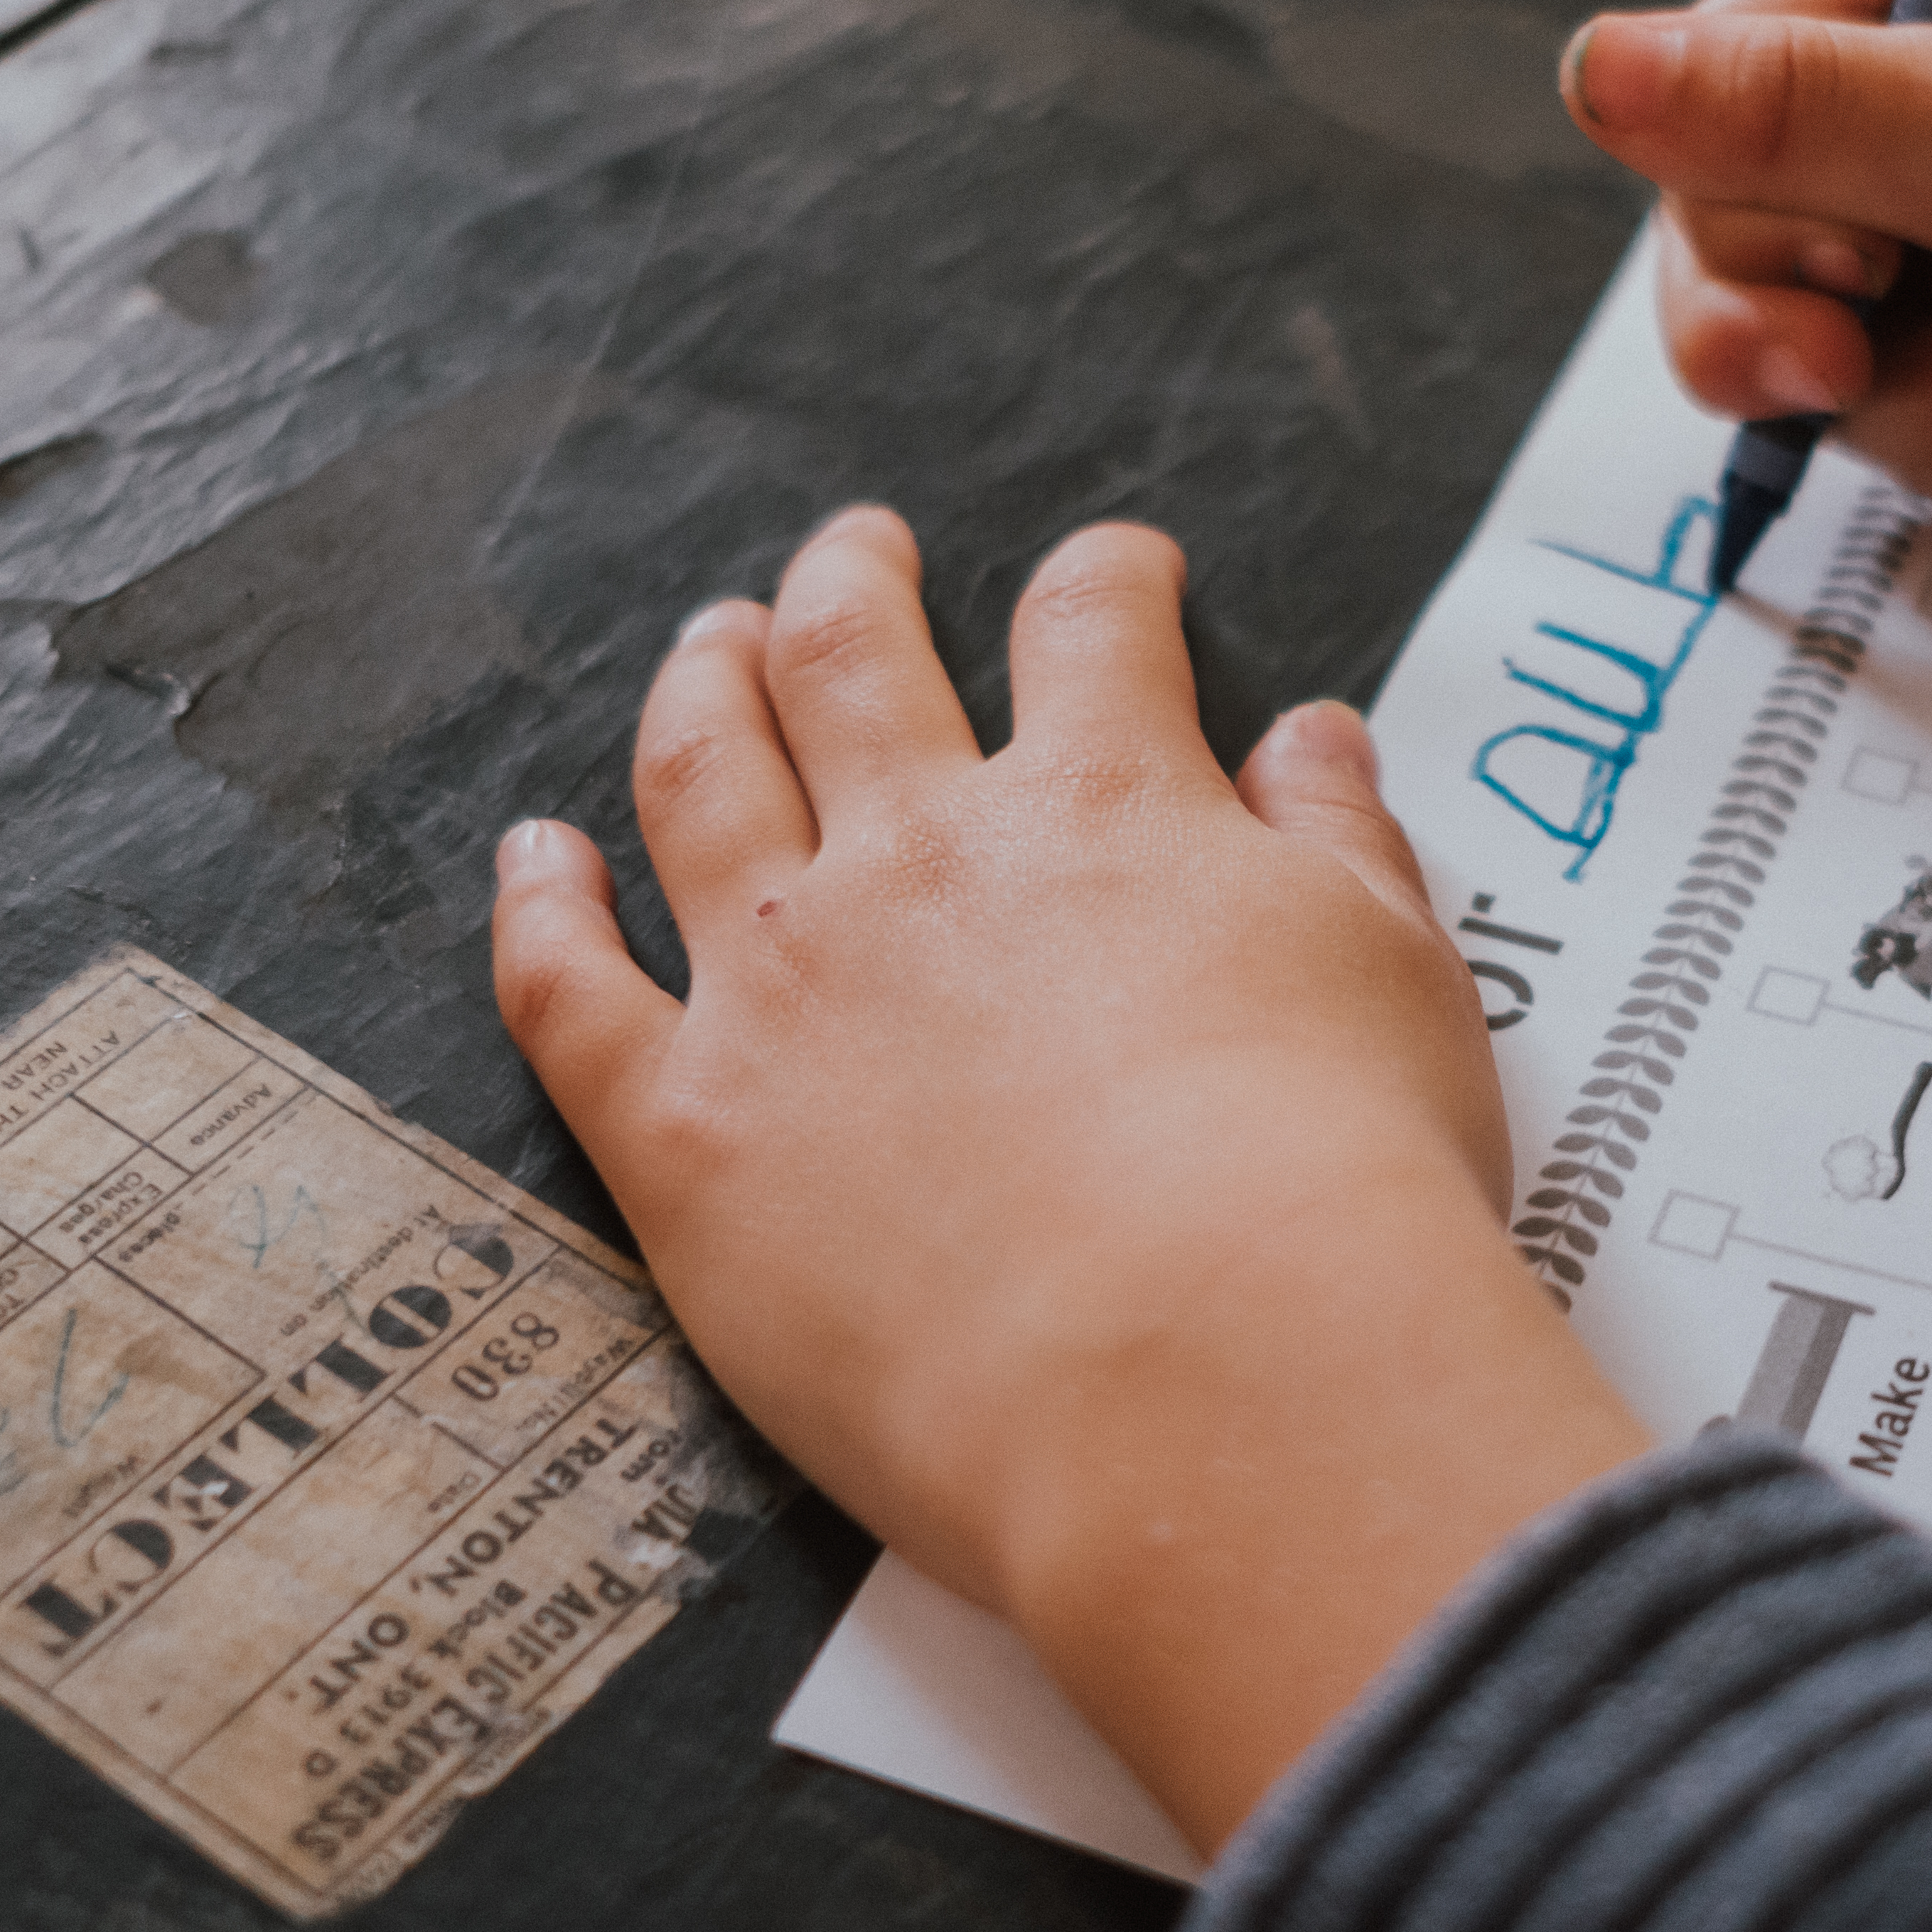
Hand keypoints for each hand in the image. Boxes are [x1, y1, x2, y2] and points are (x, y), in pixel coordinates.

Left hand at [488, 510, 1650, 1850]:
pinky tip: (536, 862)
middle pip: (853, 660)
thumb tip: (1310, 738)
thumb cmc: (1335, 1190)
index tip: (1114, 570)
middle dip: (851, 586)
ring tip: (709, 646)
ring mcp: (783, 986)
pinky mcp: (687, 1134)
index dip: (1103, 581)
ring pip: (700, 780)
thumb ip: (1338, 842)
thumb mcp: (1395, 979)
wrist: (1207, 1377)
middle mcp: (920, 859)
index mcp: (1103, 805)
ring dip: (698, 690)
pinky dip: (541, 910)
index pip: (1090, 631)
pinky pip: (570, 993)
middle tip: (854, 553)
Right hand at [1560, 0, 1931, 520]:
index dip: (1743, 211)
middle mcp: (1921, 105)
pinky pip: (1904, 430)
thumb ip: (1788, 117)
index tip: (1849, 262)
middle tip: (1877, 345)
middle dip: (1807, 332)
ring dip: (1927, 399)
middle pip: (1730, 244)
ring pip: (1815, 363)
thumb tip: (1586, 63)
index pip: (1706, 100)